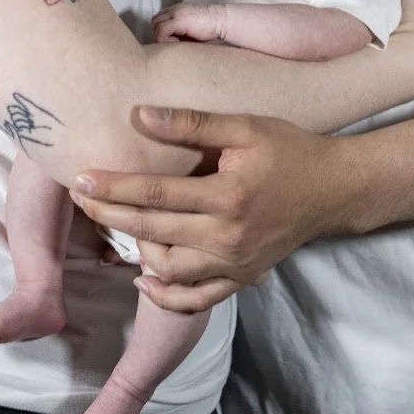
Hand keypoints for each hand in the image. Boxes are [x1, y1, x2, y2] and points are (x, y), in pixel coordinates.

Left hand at [71, 105, 343, 312]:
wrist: (331, 189)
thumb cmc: (289, 150)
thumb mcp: (245, 127)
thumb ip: (193, 124)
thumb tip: (140, 115)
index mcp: (228, 195)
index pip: (157, 195)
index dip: (115, 188)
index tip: (81, 179)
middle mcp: (228, 237)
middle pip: (154, 231)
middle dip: (111, 215)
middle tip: (81, 199)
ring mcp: (234, 264)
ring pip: (169, 270)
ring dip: (136, 250)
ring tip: (117, 224)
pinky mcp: (240, 278)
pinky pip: (196, 299)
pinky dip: (166, 294)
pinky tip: (144, 277)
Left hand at [151, 4, 225, 44]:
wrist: (221, 20)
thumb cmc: (209, 28)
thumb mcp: (190, 29)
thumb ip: (178, 32)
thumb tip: (168, 44)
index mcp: (176, 10)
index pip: (159, 19)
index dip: (163, 31)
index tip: (173, 40)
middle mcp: (173, 9)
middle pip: (155, 22)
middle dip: (161, 34)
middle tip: (174, 42)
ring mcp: (175, 13)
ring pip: (156, 26)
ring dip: (163, 37)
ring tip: (177, 42)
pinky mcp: (177, 20)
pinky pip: (161, 31)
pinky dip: (165, 40)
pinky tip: (178, 42)